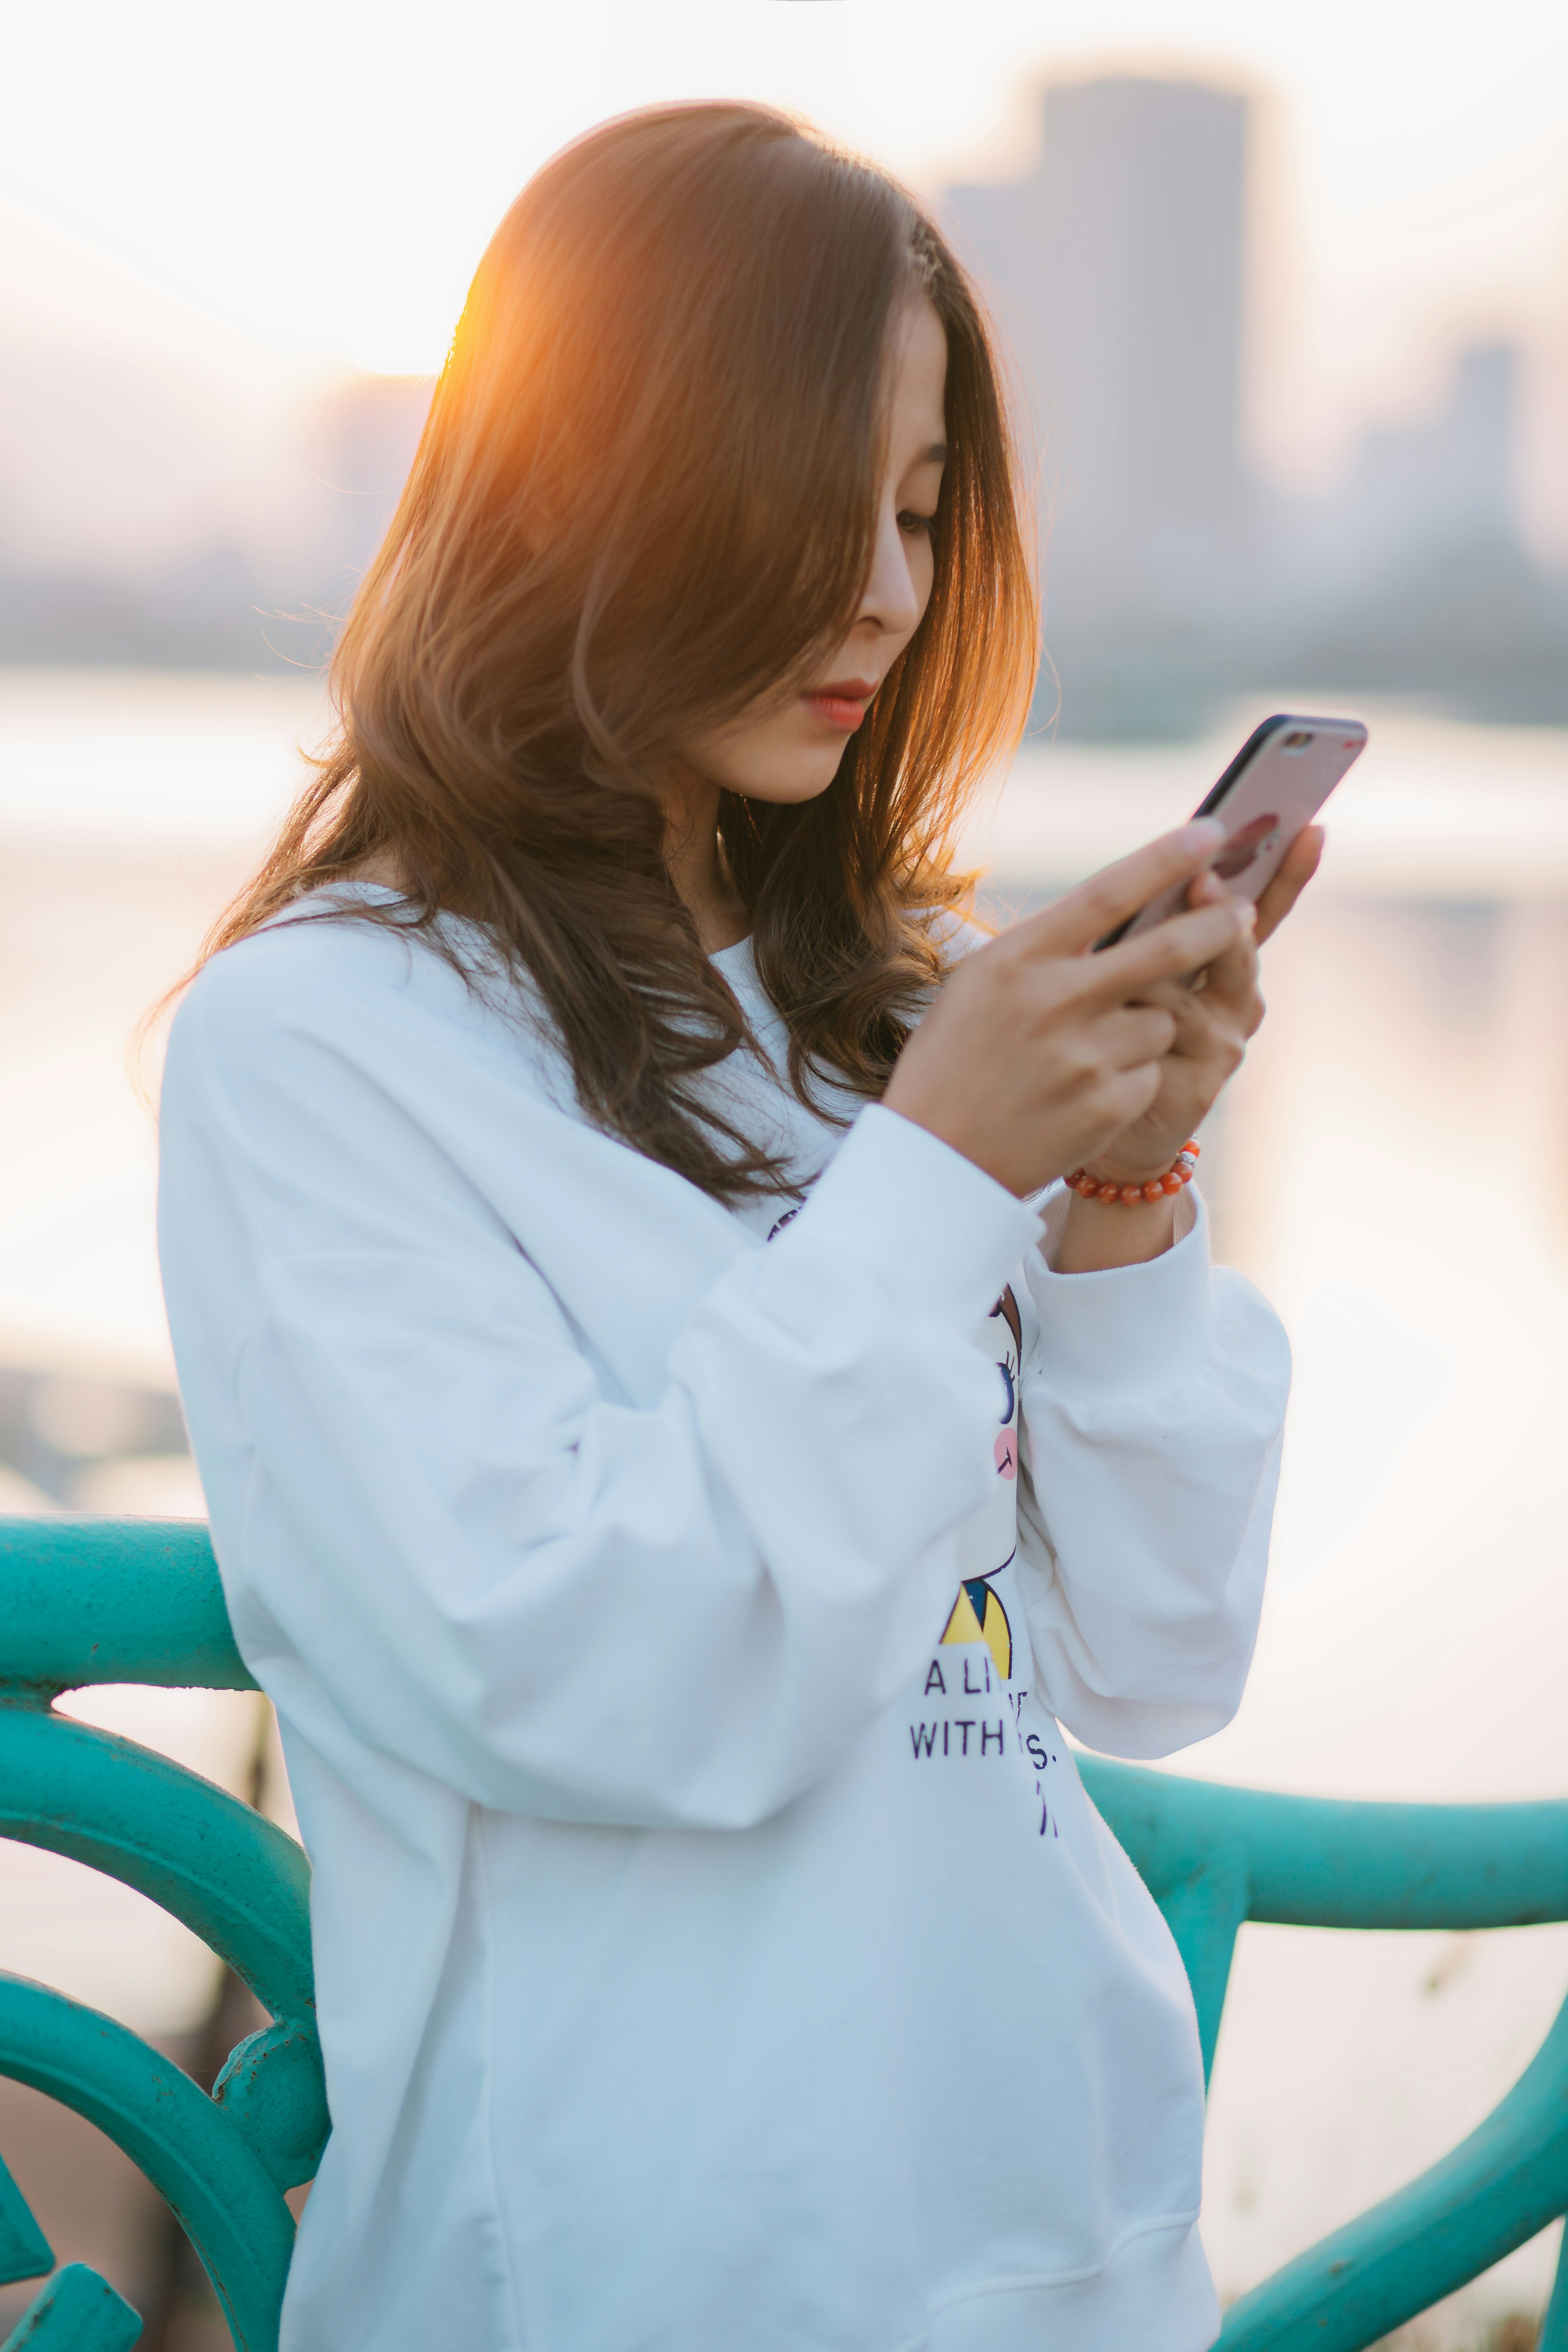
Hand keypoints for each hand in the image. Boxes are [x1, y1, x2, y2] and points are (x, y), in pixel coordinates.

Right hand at [883, 821, 1251, 1197]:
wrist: (937, 1158)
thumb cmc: (954, 1058)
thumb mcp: (981, 982)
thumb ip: (1048, 947)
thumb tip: (1122, 911)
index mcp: (1021, 959)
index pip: (1110, 892)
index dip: (1167, 858)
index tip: (1213, 830)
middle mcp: (1058, 1001)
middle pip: (1166, 950)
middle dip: (1216, 925)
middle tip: (1241, 912)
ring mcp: (1087, 1056)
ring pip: (1164, 1020)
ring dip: (1149, 1023)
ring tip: (1095, 1046)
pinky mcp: (1109, 1104)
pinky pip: (1151, 1071)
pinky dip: (1132, 1074)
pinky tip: (1085, 1089)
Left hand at [1079, 823, 1324, 1185]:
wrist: (1093, 1118)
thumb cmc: (1109, 1030)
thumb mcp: (1129, 969)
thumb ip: (1150, 929)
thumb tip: (1160, 870)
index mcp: (1222, 962)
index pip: (1264, 907)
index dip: (1289, 872)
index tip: (1310, 828)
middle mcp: (1235, 998)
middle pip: (1243, 942)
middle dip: (1225, 907)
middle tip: (1207, 875)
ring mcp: (1224, 1038)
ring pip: (1203, 983)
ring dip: (1168, 957)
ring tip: (1146, 933)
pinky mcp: (1202, 1077)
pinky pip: (1173, 1029)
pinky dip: (1144, 1009)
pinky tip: (1119, 996)